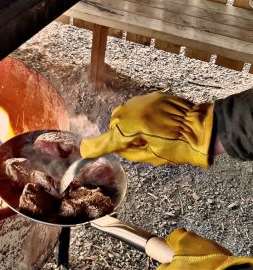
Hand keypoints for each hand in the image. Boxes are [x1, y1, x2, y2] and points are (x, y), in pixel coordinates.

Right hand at [80, 92, 213, 168]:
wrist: (201, 128)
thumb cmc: (178, 147)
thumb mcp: (151, 156)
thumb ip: (129, 151)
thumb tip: (116, 147)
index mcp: (133, 128)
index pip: (108, 139)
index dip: (95, 146)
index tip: (85, 150)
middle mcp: (134, 110)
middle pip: (115, 123)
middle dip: (118, 133)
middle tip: (133, 142)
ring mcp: (143, 101)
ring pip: (124, 112)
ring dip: (127, 123)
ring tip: (144, 131)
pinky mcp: (152, 96)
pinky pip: (137, 106)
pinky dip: (138, 115)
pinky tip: (151, 121)